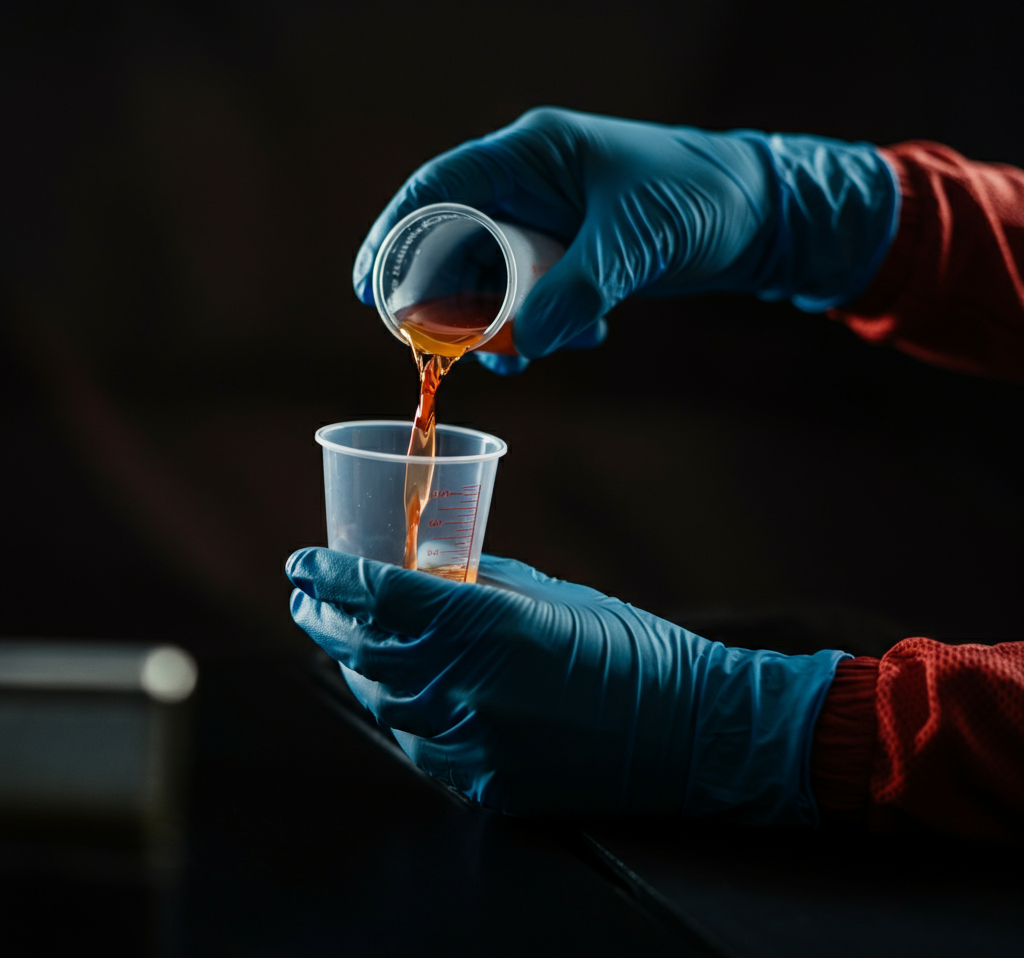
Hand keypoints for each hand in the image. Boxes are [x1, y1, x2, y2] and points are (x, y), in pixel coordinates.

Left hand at [287, 548, 845, 822]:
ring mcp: (472, 741)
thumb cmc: (627, 647)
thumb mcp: (551, 596)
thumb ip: (480, 587)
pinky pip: (419, 746)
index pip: (380, 594)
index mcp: (487, 622)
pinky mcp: (484, 783)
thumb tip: (429, 579)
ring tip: (345, 645)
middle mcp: (468, 684)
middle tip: (306, 601)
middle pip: (364, 651)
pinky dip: (402, 714)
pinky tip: (401, 694)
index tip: (301, 562)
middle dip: (324, 621)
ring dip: (358, 670)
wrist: (686, 731)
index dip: (330, 575)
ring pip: (382, 703)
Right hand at [353, 108, 898, 362]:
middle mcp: (529, 187)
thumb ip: (577, 292)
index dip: (394, 239)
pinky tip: (582, 338)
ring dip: (500, 324)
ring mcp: (549, 222)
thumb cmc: (699, 199)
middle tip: (452, 351)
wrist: (759, 212)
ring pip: (491, 279)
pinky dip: (542, 325)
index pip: (437, 191)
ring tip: (523, 356)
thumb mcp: (635, 243)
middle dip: (450, 302)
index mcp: (529, 156)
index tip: (371, 294)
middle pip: (454, 244)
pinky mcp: (571, 255)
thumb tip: (522, 346)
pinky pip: (531, 295)